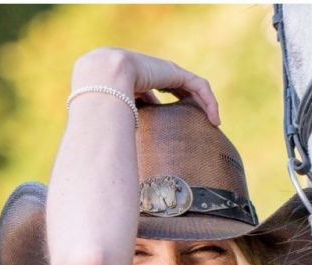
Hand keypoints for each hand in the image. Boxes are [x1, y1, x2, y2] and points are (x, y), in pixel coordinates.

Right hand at [72, 48, 219, 124]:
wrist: (102, 77)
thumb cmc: (98, 98)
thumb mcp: (108, 113)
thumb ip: (114, 123)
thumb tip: (110, 147)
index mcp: (131, 78)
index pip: (151, 88)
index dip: (160, 103)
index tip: (165, 122)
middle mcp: (150, 71)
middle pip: (175, 86)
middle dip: (186, 103)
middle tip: (194, 122)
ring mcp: (163, 70)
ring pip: (191, 87)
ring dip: (203, 104)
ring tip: (211, 122)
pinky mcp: (175, 72)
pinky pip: (199, 86)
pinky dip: (208, 101)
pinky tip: (213, 119)